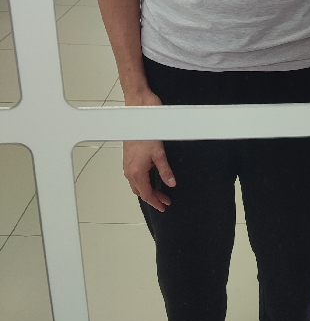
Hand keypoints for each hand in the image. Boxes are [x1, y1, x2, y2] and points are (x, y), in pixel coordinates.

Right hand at [122, 89, 175, 212]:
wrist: (137, 114)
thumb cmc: (146, 130)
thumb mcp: (160, 152)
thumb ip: (165, 170)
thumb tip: (171, 183)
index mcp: (137, 171)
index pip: (147, 194)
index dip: (156, 202)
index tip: (164, 206)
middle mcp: (129, 170)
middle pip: (141, 191)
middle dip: (152, 198)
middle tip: (164, 202)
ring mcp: (127, 164)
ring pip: (136, 184)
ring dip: (147, 190)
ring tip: (159, 193)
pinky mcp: (128, 158)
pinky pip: (134, 176)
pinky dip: (142, 182)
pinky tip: (149, 178)